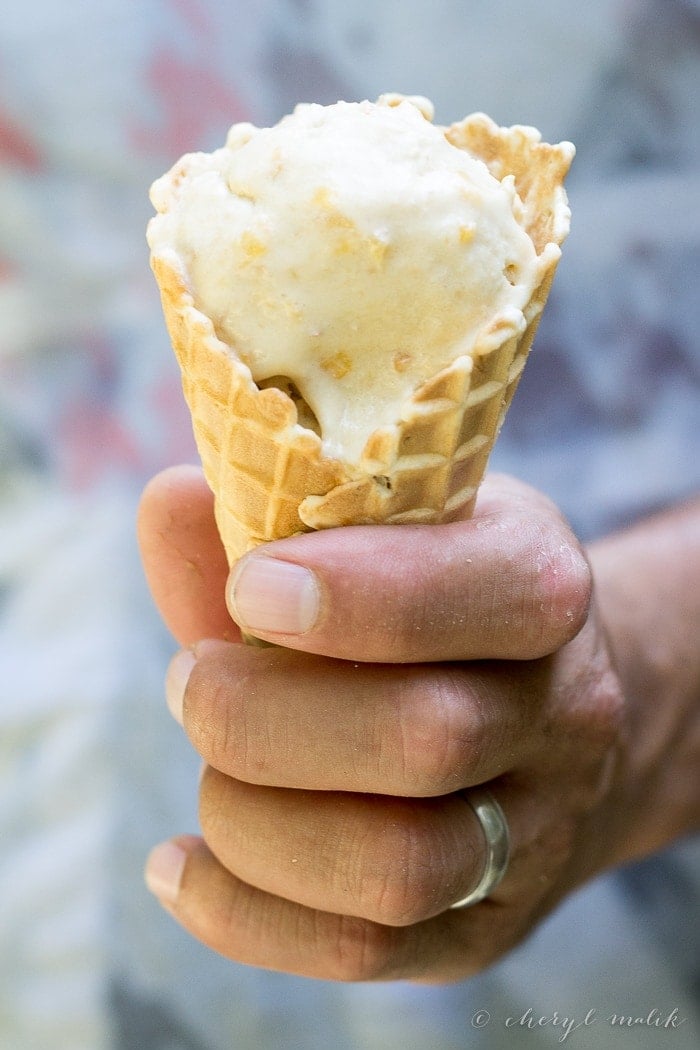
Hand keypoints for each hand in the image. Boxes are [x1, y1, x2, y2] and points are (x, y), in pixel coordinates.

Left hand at [137, 466, 631, 982]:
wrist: (553, 718)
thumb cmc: (443, 601)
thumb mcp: (391, 530)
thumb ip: (275, 520)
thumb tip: (172, 503)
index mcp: (542, 584)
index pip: (493, 592)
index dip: (360, 596)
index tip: (249, 588)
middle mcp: (560, 715)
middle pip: (427, 739)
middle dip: (267, 716)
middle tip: (190, 680)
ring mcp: (532, 835)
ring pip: (396, 867)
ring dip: (253, 820)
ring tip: (206, 768)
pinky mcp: (482, 924)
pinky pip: (363, 948)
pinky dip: (242, 912)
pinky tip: (180, 864)